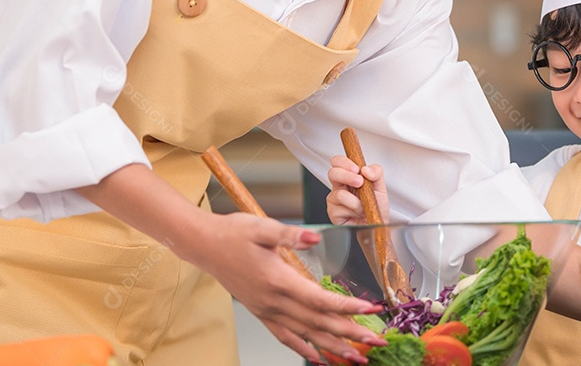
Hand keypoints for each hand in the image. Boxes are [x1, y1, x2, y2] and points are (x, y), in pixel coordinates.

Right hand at [78, 165, 384, 361]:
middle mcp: (274, 302)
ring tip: (357, 358)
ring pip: (306, 335)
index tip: (371, 311)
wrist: (203, 246)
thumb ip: (290, 235)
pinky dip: (305, 348)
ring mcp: (267, 311)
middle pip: (318, 323)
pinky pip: (286, 337)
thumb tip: (314, 237)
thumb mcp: (262, 227)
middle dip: (350, 334)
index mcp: (278, 281)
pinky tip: (319, 358)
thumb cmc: (232, 233)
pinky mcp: (261, 312)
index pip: (320, 300)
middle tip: (376, 343)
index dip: (347, 308)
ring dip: (333, 347)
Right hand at [327, 155, 388, 225]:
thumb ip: (377, 173)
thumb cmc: (376, 206)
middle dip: (347, 176)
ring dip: (356, 201)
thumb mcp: (381, 187)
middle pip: (332, 173)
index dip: (344, 162)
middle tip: (360, 183)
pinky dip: (352, 210)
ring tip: (363, 206)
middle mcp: (340, 186)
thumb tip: (366, 169)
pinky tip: (356, 213)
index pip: (338, 162)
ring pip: (339, 193)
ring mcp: (334, 199)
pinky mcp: (333, 212)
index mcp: (349, 176)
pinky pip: (339, 208)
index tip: (357, 169)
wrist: (377, 225)